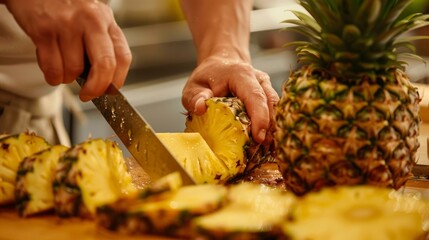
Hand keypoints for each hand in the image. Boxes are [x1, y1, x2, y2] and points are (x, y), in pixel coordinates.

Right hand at [4, 0, 130, 100]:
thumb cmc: (67, 7)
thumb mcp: (93, 19)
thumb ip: (102, 45)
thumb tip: (105, 82)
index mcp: (107, 20)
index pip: (123, 57)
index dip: (117, 81)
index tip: (109, 92)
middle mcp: (91, 20)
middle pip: (105, 65)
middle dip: (96, 88)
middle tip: (88, 95)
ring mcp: (67, 25)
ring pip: (74, 70)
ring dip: (67, 78)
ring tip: (63, 66)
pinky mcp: (44, 30)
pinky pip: (52, 68)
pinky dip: (52, 77)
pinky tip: (52, 68)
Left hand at [182, 54, 278, 143]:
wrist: (221, 65)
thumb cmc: (208, 77)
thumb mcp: (194, 86)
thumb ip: (195, 97)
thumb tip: (200, 108)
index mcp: (241, 74)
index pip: (255, 96)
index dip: (260, 117)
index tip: (258, 138)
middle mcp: (258, 79)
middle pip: (270, 104)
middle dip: (269, 128)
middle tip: (261, 150)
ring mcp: (266, 87)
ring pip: (276, 109)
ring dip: (272, 129)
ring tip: (265, 150)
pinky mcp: (269, 95)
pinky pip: (275, 112)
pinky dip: (271, 128)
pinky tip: (266, 144)